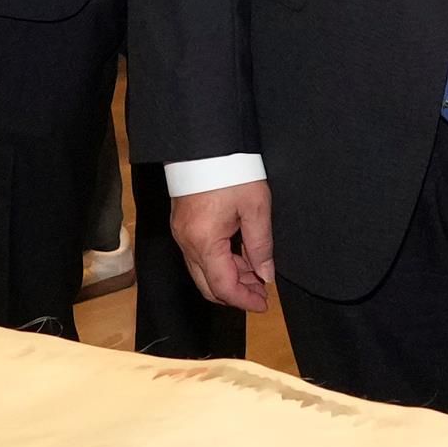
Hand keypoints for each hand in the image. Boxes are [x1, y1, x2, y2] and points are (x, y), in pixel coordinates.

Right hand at [172, 180, 278, 314]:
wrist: (204, 142)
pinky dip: (220, 263)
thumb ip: (261, 246)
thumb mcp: (255, 208)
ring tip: (257, 274)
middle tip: (262, 294)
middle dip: (236, 293)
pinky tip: (242, 257)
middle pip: (208, 285)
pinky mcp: (183, 225)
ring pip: (204, 271)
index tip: (264, 304)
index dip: (244, 300)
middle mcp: (187, 243)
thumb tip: (265, 275)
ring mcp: (182, 234)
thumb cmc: (231, 170)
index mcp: (204, 242)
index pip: (223, 286)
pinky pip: (200, 255)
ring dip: (230, 278)